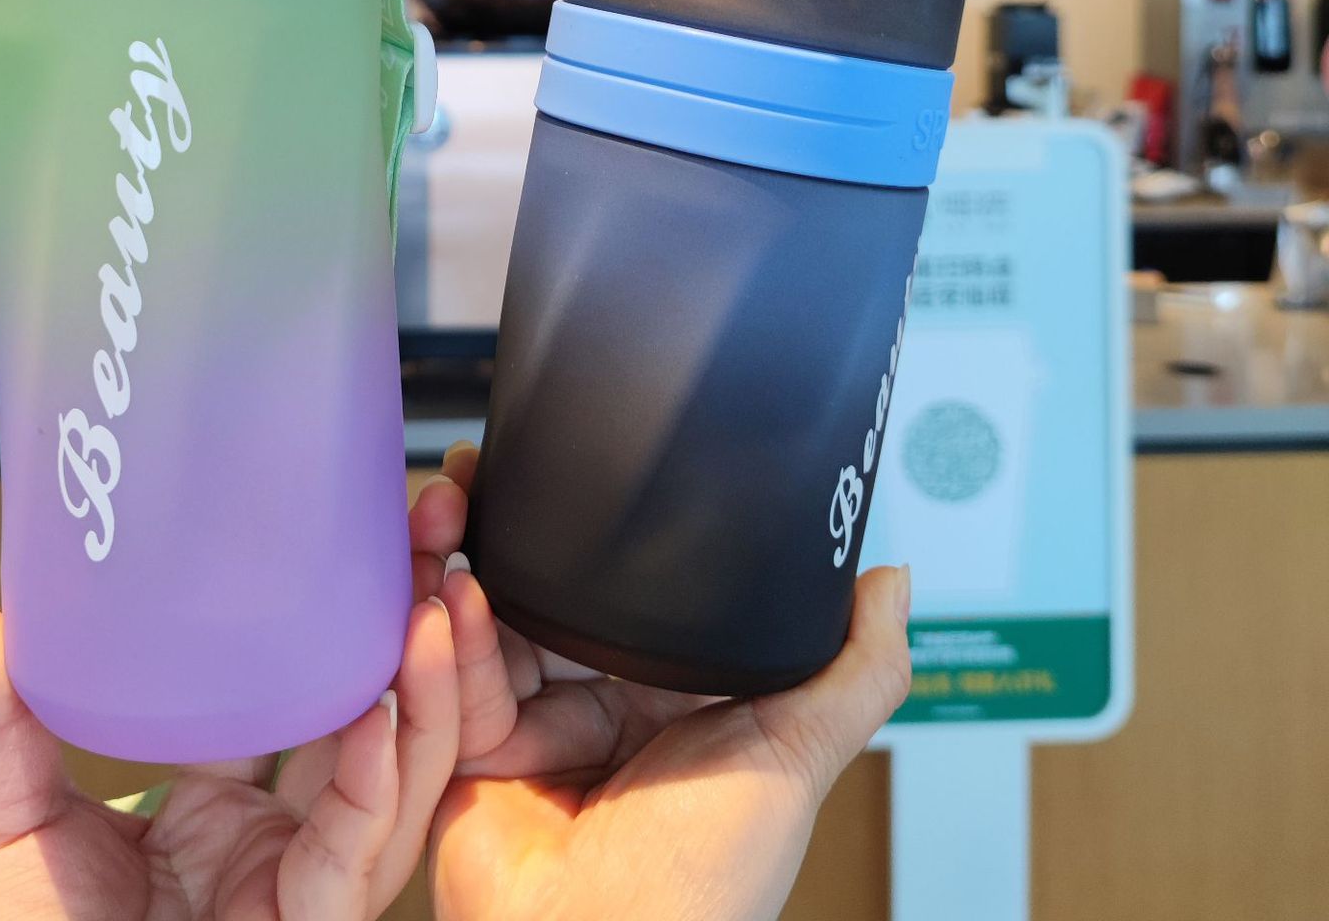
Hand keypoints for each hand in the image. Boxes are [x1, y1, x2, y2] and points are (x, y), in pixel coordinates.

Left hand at [0, 513, 457, 919]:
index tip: (361, 525)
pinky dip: (374, 790)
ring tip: (435, 608)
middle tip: (429, 535)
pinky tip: (382, 718)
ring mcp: (294, 888)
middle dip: (416, 631)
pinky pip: (352, 862)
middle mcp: (272, 838)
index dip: (343, 607)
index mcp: (217, 801)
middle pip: (373, 718)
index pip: (303, 683)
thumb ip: (0, 718)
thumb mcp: (9, 825)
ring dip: (426, 698)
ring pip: (393, 786)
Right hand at [411, 445, 911, 920]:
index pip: (622, 590)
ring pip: (483, 622)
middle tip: (483, 468)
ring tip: (458, 502)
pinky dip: (446, 635)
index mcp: (663, 700)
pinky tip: (452, 589)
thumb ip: (852, 672)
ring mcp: (524, 730)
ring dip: (465, 560)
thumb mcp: (795, 760)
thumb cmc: (710, 885)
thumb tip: (894, 580)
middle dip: (506, 529)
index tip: (571, 462)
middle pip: (540, 593)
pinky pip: (449, 677)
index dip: (593, 529)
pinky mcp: (466, 754)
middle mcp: (590, 707)